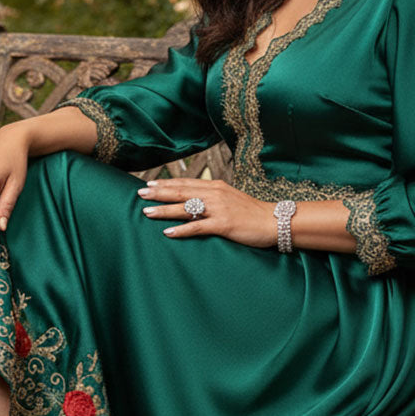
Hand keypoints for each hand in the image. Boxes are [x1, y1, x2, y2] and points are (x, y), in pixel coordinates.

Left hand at [137, 178, 276, 247]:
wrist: (274, 221)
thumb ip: (212, 198)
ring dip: (165, 209)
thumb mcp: (230, 199)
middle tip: (140, 193)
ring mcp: (219, 209)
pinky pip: (198, 227)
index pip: (185, 183)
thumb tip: (193, 202)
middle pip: (181, 192)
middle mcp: (215, 194)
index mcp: (215, 187)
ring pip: (186, 207)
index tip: (148, 184)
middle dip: (159, 193)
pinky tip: (168, 232)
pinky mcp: (223, 224)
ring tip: (146, 211)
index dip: (165, 184)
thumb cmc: (251, 213)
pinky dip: (182, 229)